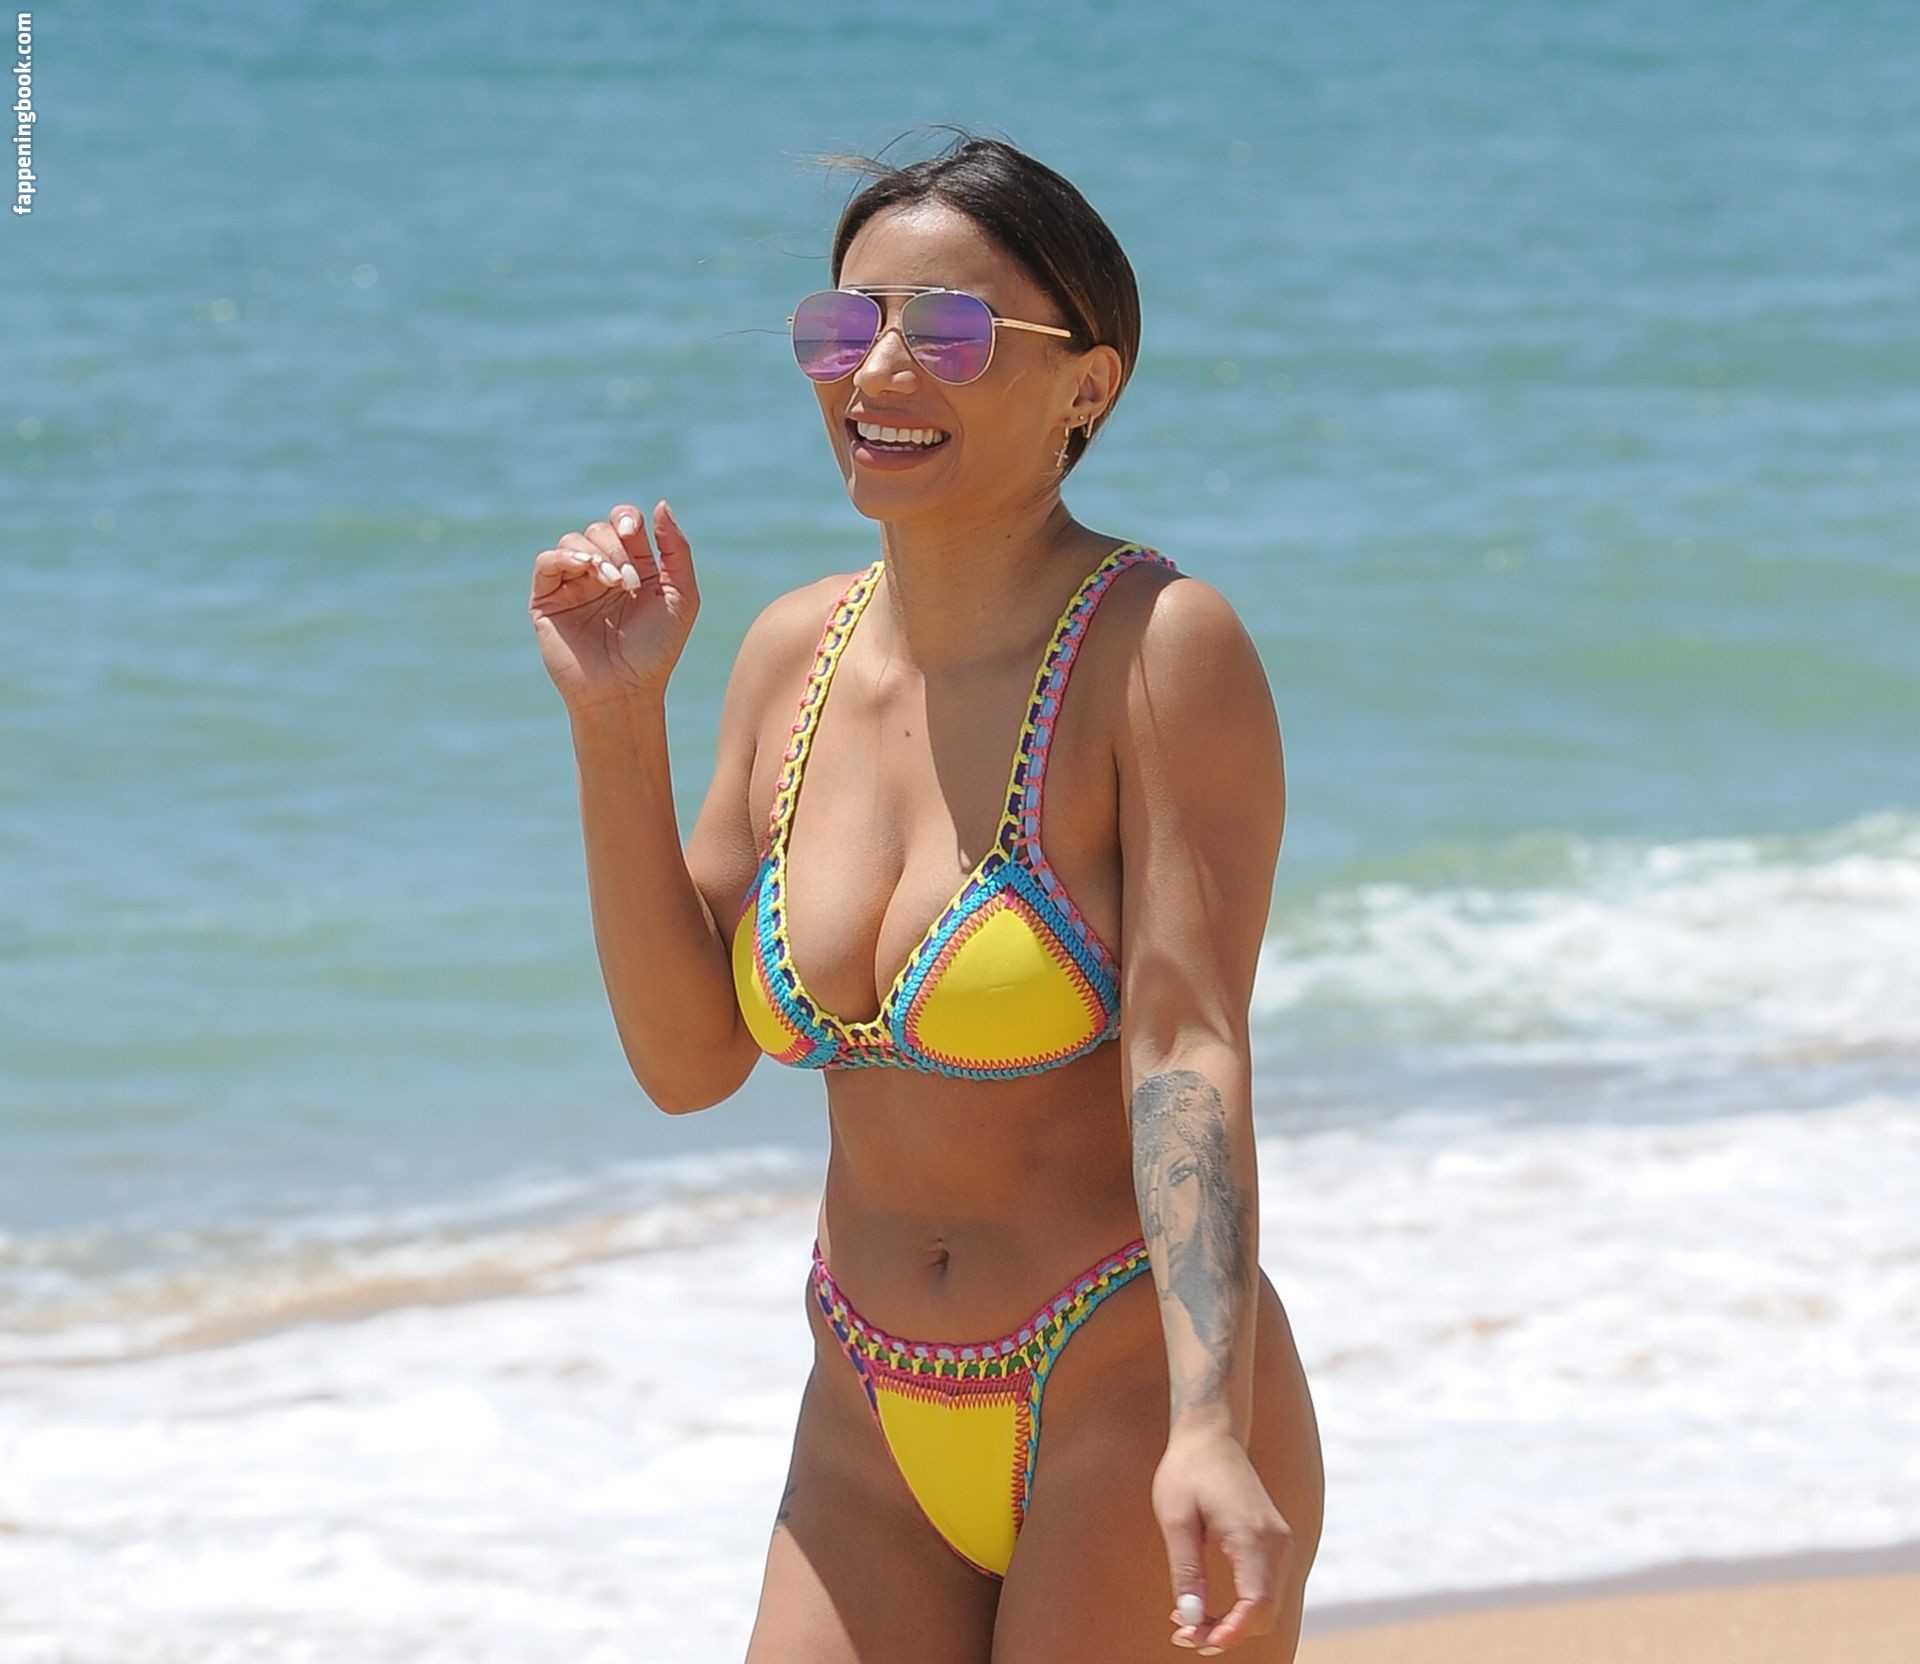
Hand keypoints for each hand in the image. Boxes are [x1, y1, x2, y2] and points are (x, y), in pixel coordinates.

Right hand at [529, 500, 698, 712]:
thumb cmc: (656, 651)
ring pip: (574, 540)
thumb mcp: (682, 597)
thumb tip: (660, 505)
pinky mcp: (547, 600)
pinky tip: (585, 569)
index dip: (628, 519)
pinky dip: (564, 556)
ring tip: (611, 583)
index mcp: (634, 568)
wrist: (624, 691)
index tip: (635, 532)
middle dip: (616, 546)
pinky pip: (547, 562)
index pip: (625, 523)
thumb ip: (677, 551)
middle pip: (600, 529)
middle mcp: (602, 572)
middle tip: (627, 582)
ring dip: (595, 552)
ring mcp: (573, 585)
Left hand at [1153, 1426, 1295, 1653]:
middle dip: (1227, 1632)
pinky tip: (1206, 1606)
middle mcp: (1276, 1542)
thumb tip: (1191, 1619)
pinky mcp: (1274, 1542)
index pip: (1256, 1604)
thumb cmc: (1187, 1472)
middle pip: (1264, 1612)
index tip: (1194, 1640)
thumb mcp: (1175, 1520)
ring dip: (1233, 1622)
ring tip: (1187, 1623)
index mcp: (1253, 1535)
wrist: (1210, 1435)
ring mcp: (1280, 1542)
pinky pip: (1264, 1588)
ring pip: (1267, 1605)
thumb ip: (1186, 1572)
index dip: (1230, 1632)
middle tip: (1182, 1635)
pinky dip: (1240, 1606)